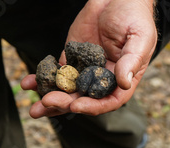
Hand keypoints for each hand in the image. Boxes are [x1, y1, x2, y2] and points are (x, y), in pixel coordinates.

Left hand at [22, 0, 156, 117]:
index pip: (108, 101)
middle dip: (65, 103)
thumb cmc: (135, 17)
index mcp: (122, 79)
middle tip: (47, 102)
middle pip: (83, 98)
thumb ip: (131, 61)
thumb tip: (124, 84)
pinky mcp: (71, 57)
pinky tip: (29, 83)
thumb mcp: (139, 39)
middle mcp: (102, 78)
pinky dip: (42, 79)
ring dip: (50, 99)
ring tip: (34, 108)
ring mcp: (85, 69)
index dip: (92, 106)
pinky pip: (56, 72)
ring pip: (67, 90)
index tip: (75, 106)